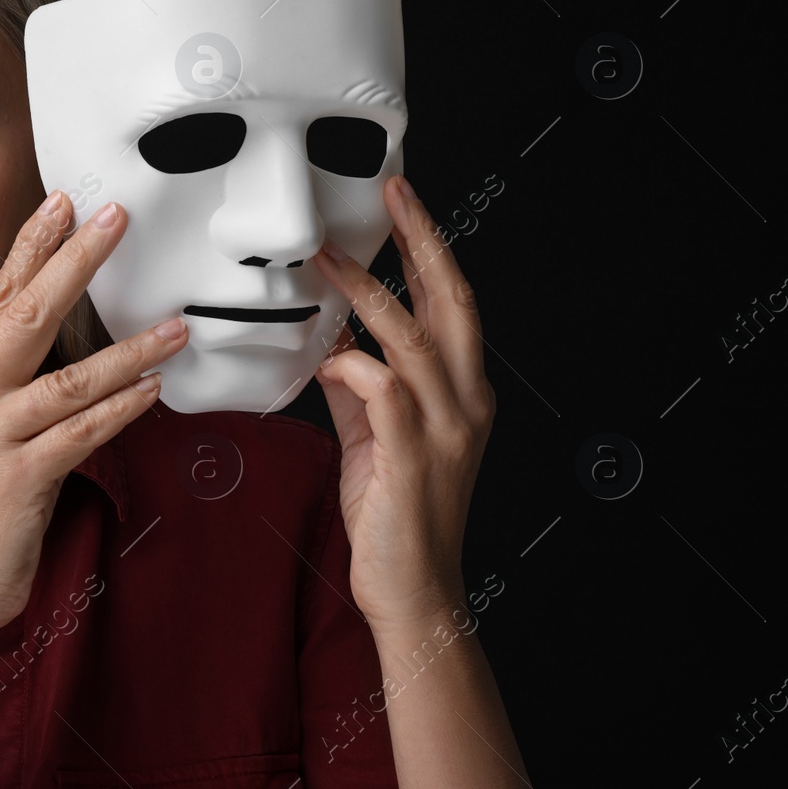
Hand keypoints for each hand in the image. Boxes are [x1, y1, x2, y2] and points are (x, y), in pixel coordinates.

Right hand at [0, 192, 189, 640]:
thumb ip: (5, 385)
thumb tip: (50, 338)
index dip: (31, 246)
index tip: (62, 201)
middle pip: (27, 313)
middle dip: (75, 260)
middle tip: (116, 217)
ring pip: (66, 377)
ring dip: (128, 348)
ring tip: (176, 325)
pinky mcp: (17, 479)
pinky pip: (80, 432)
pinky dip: (121, 408)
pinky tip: (154, 389)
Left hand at [309, 174, 496, 633]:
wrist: (413, 592)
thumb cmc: (395, 516)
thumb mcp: (375, 436)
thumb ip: (357, 386)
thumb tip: (331, 341)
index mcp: (463, 394)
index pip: (453, 304)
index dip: (429, 250)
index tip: (402, 207)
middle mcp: (465, 403)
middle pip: (452, 300)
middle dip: (421, 240)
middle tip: (391, 195)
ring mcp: (444, 428)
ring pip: (411, 336)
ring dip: (366, 292)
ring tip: (326, 259)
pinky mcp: (411, 455)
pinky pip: (382, 389)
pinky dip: (349, 363)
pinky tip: (322, 356)